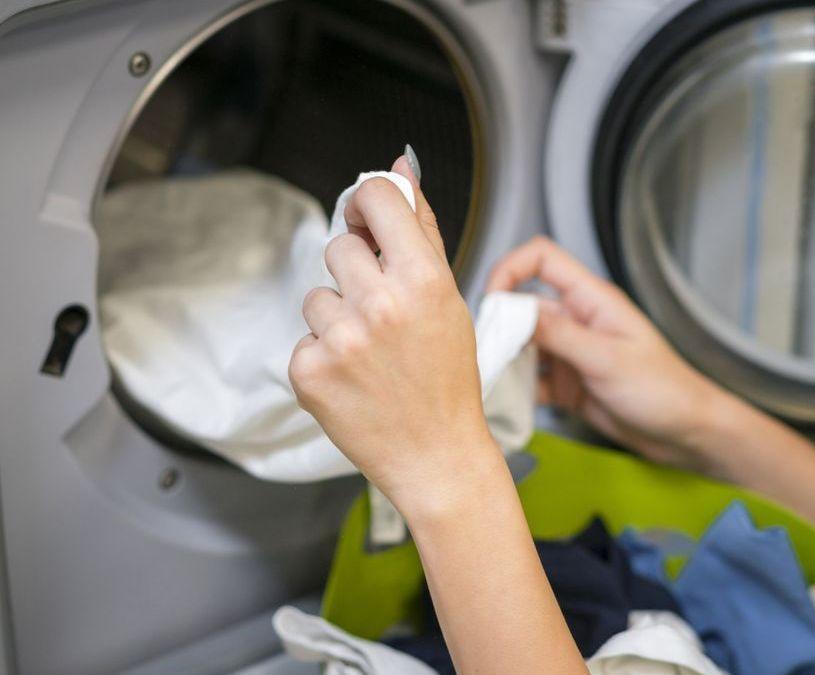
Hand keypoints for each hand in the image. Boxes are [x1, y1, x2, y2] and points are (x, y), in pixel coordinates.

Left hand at [289, 155, 497, 511]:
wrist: (436, 455)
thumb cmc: (447, 379)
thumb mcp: (449, 298)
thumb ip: (422, 228)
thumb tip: (400, 167)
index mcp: (422, 279)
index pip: (375, 197)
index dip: (368, 203)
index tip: (370, 220)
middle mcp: (380, 304)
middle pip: (340, 247)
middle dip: (358, 274)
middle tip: (385, 316)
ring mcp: (340, 339)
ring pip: (317, 294)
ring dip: (337, 317)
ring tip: (371, 353)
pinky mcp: (309, 371)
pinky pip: (303, 337)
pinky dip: (323, 354)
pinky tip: (354, 378)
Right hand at [487, 237, 734, 470]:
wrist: (686, 434)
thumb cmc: (664, 390)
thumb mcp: (608, 360)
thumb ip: (560, 336)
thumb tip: (513, 312)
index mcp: (592, 301)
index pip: (542, 259)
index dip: (510, 269)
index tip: (490, 300)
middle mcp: (577, 322)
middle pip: (522, 308)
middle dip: (498, 328)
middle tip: (482, 355)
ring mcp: (570, 354)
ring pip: (522, 348)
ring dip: (504, 362)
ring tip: (489, 383)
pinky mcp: (568, 385)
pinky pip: (531, 381)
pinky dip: (516, 391)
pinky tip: (506, 403)